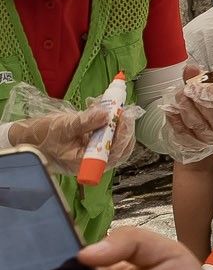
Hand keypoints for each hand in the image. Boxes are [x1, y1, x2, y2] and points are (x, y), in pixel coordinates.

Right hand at [4, 104, 121, 177]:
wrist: (31, 138)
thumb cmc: (42, 137)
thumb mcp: (63, 127)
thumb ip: (85, 122)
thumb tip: (106, 114)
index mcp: (84, 163)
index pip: (112, 152)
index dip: (122, 134)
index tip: (123, 117)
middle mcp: (92, 161)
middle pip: (120, 147)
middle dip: (123, 127)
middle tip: (122, 110)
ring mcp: (95, 153)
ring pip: (117, 140)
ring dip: (118, 123)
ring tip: (113, 107)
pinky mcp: (94, 145)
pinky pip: (109, 135)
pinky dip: (110, 122)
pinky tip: (105, 109)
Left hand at [162, 70, 212, 161]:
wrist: (206, 134)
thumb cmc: (212, 109)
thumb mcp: (212, 93)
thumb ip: (201, 80)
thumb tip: (190, 68)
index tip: (201, 83)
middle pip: (212, 113)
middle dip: (198, 98)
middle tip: (187, 88)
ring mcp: (209, 139)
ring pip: (197, 123)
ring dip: (186, 108)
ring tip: (179, 96)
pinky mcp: (194, 145)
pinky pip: (183, 132)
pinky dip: (175, 120)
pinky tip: (171, 109)